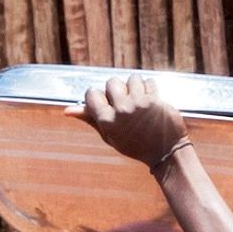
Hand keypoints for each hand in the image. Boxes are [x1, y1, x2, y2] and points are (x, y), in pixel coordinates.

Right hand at [77, 70, 197, 170]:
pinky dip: (150, 88)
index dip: (99, 96)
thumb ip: (90, 119)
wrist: (165, 152)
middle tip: (126, 102)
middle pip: (111, 82)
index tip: (107, 102)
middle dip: (118, 89)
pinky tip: (151, 101)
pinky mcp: (154, 99)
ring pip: (131, 78)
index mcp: (106, 121)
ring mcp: (138, 104)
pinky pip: (148, 81)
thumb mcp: (109, 136)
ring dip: (136, 87)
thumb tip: (67, 110)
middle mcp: (121, 111)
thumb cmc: (135, 145)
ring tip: (140, 101)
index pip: (92, 94)